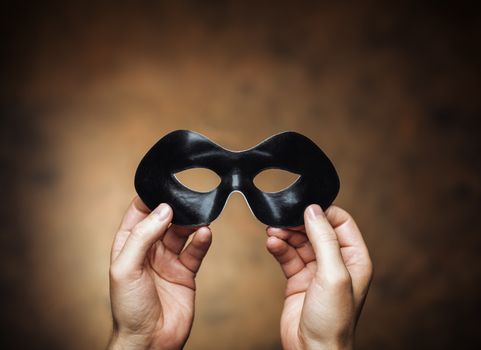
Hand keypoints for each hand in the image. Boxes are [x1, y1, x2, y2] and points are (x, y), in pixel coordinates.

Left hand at [108, 197, 211, 349]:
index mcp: (129, 245)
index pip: (139, 213)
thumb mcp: (126, 268)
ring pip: (182, 233)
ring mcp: (168, 260)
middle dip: (176, 209)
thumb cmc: (129, 309)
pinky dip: (202, 240)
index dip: (150, 199)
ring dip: (191, 222)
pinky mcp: (185, 272)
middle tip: (188, 200)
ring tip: (200, 214)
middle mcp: (149, 250)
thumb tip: (163, 210)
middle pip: (164, 220)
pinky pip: (195, 250)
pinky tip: (205, 233)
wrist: (150, 341)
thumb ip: (143, 237)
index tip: (164, 187)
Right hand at [266, 204, 372, 349]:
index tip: (304, 209)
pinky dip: (279, 248)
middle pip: (316, 230)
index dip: (323, 213)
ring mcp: (316, 271)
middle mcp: (336, 262)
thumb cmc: (332, 320)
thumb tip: (313, 211)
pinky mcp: (298, 279)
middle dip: (298, 223)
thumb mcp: (333, 274)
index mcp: (354, 258)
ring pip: (299, 241)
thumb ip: (324, 240)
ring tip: (272, 232)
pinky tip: (271, 244)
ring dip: (286, 234)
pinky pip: (288, 256)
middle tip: (282, 220)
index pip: (341, 222)